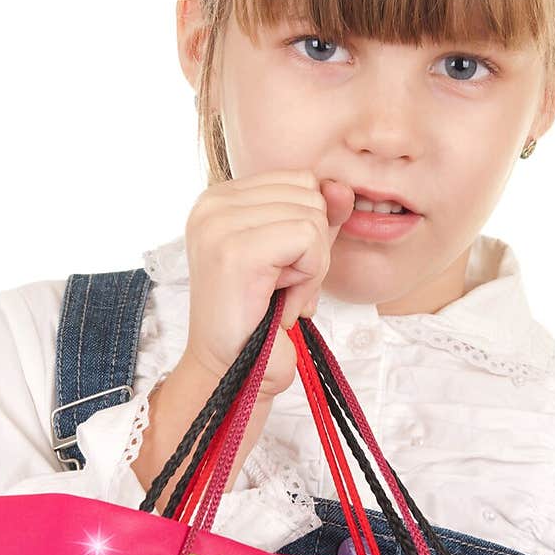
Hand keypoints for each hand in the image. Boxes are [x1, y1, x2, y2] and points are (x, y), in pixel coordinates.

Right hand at [181, 170, 354, 396]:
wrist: (231, 373)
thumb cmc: (262, 319)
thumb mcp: (298, 256)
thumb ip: (319, 218)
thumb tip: (342, 186)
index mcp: (220, 197)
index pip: (301, 180)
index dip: (308, 228)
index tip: (282, 271)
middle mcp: (212, 202)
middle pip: (310, 194)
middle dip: (312, 248)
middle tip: (282, 289)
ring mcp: (219, 223)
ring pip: (313, 217)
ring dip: (311, 267)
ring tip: (279, 296)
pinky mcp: (235, 249)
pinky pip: (308, 240)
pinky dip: (309, 278)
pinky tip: (283, 303)